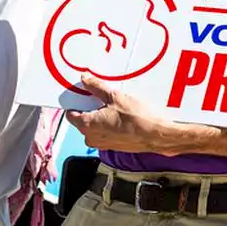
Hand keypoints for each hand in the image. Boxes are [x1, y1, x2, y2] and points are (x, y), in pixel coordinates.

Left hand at [66, 75, 181, 152]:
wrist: (156, 135)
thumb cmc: (136, 119)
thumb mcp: (115, 96)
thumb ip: (96, 87)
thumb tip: (85, 79)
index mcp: (87, 125)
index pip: (71, 113)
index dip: (76, 101)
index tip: (83, 92)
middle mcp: (91, 138)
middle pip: (83, 119)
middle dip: (91, 107)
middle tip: (103, 95)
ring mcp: (102, 144)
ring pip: (95, 125)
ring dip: (101, 115)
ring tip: (115, 104)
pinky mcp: (113, 145)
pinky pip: (105, 131)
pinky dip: (109, 122)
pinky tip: (121, 114)